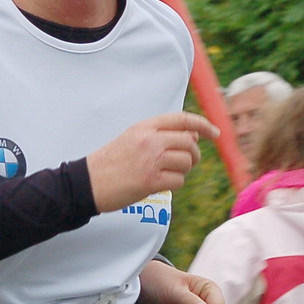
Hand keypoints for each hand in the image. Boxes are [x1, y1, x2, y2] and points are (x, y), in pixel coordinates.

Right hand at [88, 112, 219, 212]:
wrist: (88, 182)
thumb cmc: (111, 161)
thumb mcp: (133, 138)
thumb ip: (161, 134)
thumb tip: (193, 135)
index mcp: (145, 126)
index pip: (182, 119)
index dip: (203, 124)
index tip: (215, 133)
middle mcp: (150, 140)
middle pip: (189, 142)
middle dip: (193, 154)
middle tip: (185, 162)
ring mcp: (151, 160)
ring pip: (186, 162)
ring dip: (183, 171)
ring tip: (166, 174)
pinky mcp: (151, 181)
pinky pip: (179, 181)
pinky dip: (174, 184)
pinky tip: (160, 184)